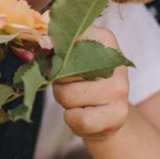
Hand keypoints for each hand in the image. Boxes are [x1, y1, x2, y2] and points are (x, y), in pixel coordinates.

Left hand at [52, 26, 129, 141]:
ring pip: (66, 96)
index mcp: (103, 39)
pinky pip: (77, 118)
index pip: (65, 39)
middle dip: (58, 82)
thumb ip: (55, 47)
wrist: (109, 115)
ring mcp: (119, 88)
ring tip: (80, 100)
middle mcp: (115, 61)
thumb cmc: (84, 83)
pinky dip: (72, 120)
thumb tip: (40, 42)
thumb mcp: (72, 58)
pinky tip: (84, 114)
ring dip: (65, 102)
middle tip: (73, 85)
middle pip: (61, 70)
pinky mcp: (118, 114)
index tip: (57, 61)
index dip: (52, 55)